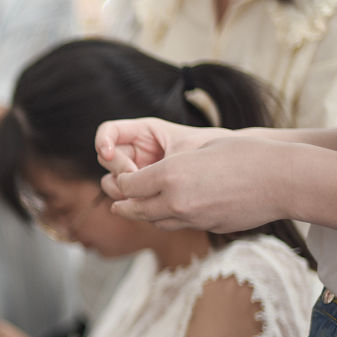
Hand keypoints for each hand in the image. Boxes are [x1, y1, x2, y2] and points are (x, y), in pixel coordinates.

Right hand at [94, 117, 228, 197]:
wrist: (233, 169)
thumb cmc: (213, 150)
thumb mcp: (184, 150)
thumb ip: (156, 163)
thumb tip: (127, 181)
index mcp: (145, 133)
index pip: (109, 132)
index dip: (102, 141)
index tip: (107, 154)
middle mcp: (137, 152)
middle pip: (107, 160)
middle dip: (118, 170)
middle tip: (134, 177)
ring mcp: (138, 173)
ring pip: (113, 183)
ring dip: (122, 190)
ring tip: (145, 194)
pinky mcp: (143, 193)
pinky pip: (128, 200)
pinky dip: (133, 203)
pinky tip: (152, 205)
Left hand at [108, 136, 286, 232]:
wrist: (283, 179)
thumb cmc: (246, 154)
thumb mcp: (200, 149)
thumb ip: (172, 166)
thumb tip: (154, 176)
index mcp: (169, 175)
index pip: (129, 186)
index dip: (121, 183)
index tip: (119, 180)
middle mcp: (175, 200)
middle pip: (135, 209)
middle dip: (123, 206)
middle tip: (115, 204)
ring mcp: (192, 218)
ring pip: (156, 222)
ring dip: (145, 216)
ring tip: (140, 209)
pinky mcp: (208, 228)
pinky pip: (180, 226)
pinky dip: (170, 220)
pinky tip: (172, 213)